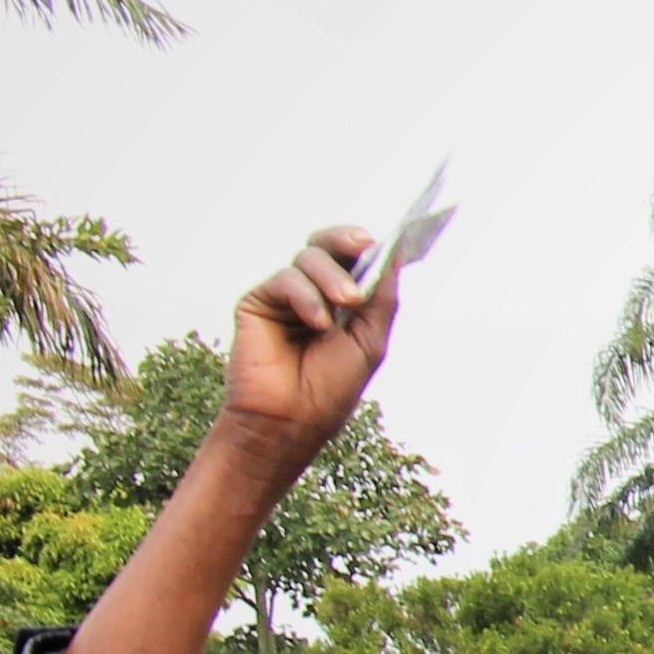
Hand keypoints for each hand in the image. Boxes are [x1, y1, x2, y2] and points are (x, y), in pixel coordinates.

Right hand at [221, 228, 398, 453]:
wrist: (291, 419)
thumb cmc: (331, 386)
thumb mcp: (371, 339)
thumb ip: (383, 296)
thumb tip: (394, 252)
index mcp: (346, 299)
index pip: (358, 259)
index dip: (372, 244)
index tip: (394, 234)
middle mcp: (316, 291)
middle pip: (330, 246)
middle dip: (347, 239)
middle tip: (363, 244)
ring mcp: (287, 295)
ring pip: (309, 257)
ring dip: (332, 277)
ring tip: (347, 302)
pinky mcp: (259, 301)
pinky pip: (285, 279)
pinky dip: (305, 296)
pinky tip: (316, 323)